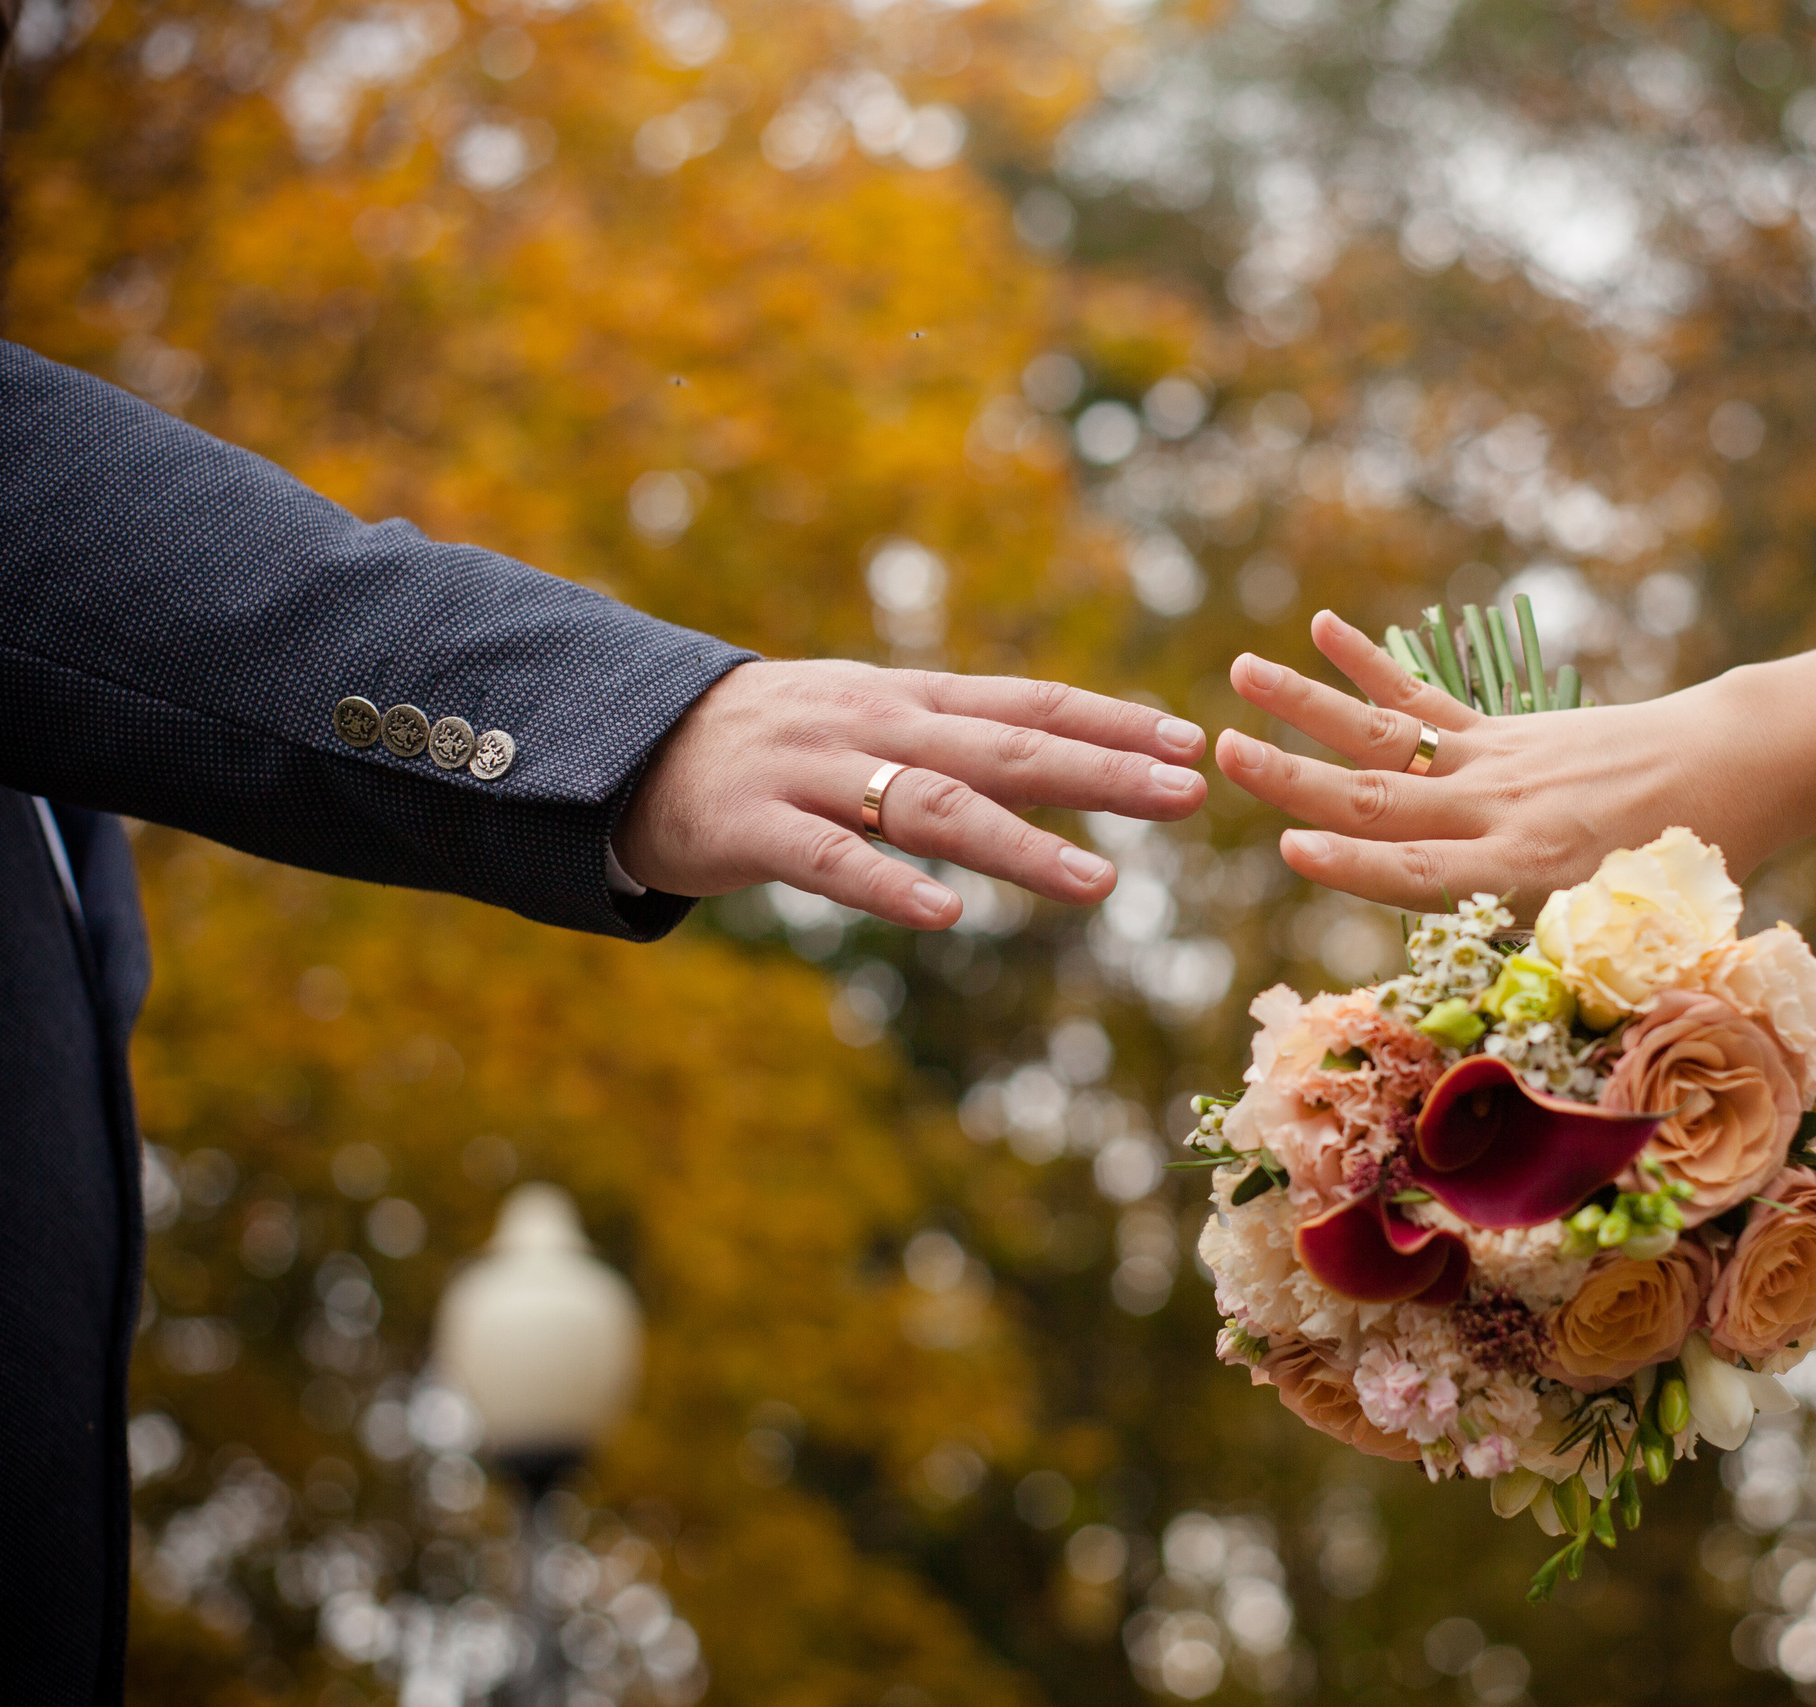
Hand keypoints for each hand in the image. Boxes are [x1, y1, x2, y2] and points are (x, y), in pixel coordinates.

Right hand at [616, 660, 1208, 927]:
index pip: (1025, 703)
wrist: (625, 745)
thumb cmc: (767, 745)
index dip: (1109, 721)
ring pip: (931, 808)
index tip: (1189, 742)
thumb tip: (1059, 760)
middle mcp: (871, 727)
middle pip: (1002, 749)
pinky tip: (945, 914)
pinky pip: (831, 860)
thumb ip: (948, 739)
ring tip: (1100, 884)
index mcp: (904, 699)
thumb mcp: (864, 722)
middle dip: (1100, 772)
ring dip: (1022, 846)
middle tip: (1186, 795)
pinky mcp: (754, 829)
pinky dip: (889, 887)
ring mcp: (813, 775)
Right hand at [1213, 611, 1785, 914]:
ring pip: (1386, 735)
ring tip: (1243, 670)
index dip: (1353, 865)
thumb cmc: (1683, 865)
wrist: (1733, 764)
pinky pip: (1424, 701)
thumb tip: (1490, 995)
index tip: (1289, 849)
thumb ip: (1552, 951)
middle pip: (1381, 795)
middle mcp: (1498, 810)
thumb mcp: (1627, 929)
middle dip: (1297, 778)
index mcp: (1528, 869)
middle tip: (1225, 754)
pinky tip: (1322, 629)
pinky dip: (1371, 666)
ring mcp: (1494, 763)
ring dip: (1310, 704)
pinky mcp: (1501, 732)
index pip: (1420, 873)